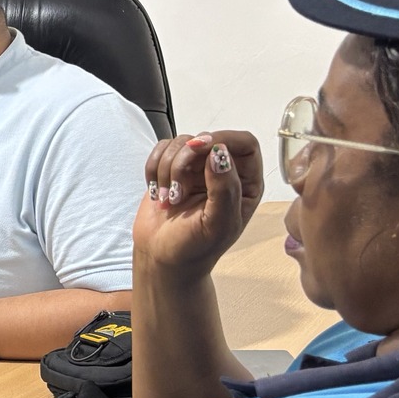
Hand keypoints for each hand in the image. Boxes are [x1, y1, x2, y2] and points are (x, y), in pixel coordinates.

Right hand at [137, 131, 262, 282]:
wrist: (163, 258)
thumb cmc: (195, 248)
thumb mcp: (217, 224)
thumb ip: (225, 188)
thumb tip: (219, 151)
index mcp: (245, 184)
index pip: (244, 143)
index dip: (223, 139)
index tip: (199, 150)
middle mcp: (223, 172)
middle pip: (207, 139)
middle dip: (184, 162)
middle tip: (176, 192)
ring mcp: (196, 169)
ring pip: (181, 142)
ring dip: (166, 169)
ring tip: (167, 200)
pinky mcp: (172, 169)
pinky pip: (161, 149)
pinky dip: (153, 167)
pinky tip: (157, 191)